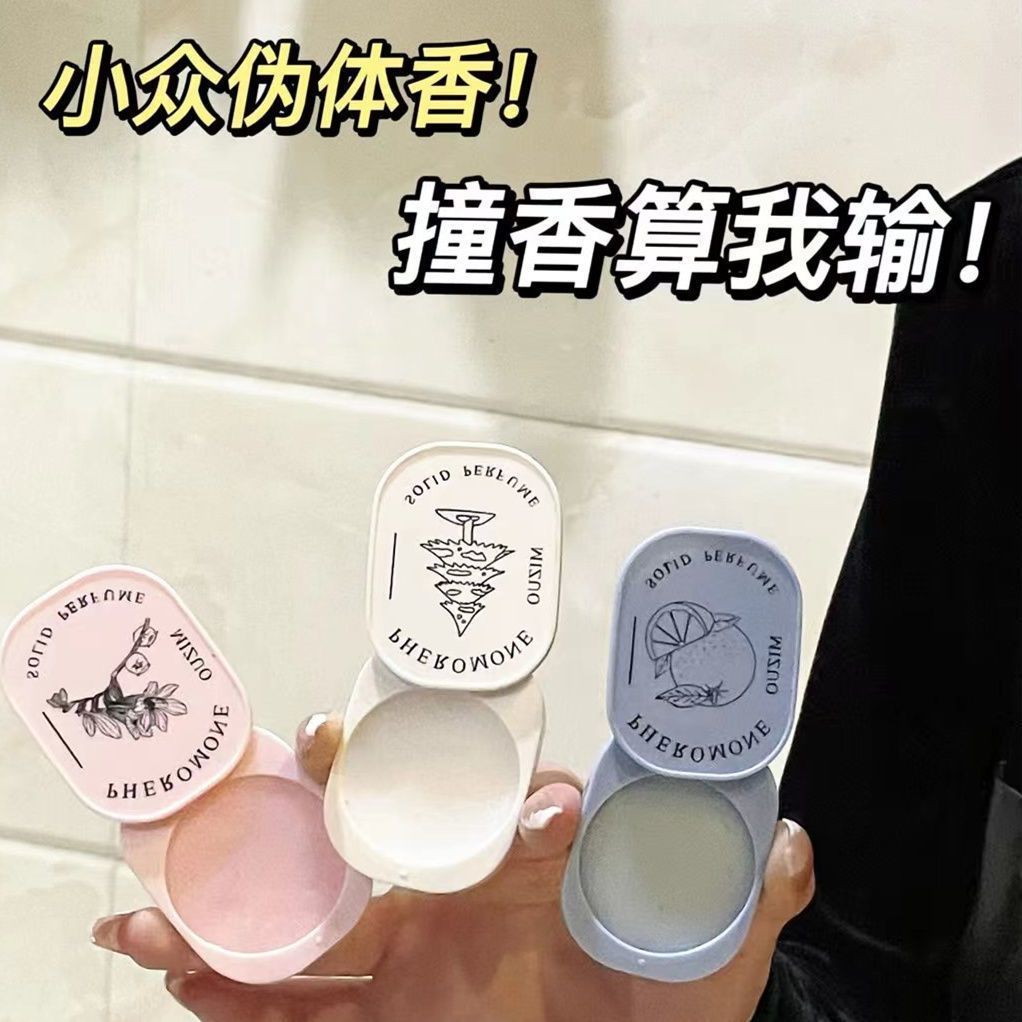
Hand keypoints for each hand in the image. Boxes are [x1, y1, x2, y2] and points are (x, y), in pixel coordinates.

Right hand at [92, 714, 813, 1021]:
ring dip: (221, 917)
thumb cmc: (665, 1017)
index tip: (340, 740)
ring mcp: (397, 969)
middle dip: (285, 816)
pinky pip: (285, 1012)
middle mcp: (441, 905)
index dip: (389, 766)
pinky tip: (171, 974)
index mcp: (505, 872)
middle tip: (235, 787)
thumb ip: (750, 897)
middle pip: (346, 848)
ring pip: (295, 932)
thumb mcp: (708, 958)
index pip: (439, 802)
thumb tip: (790, 838)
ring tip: (147, 909)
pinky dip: (228, 995)